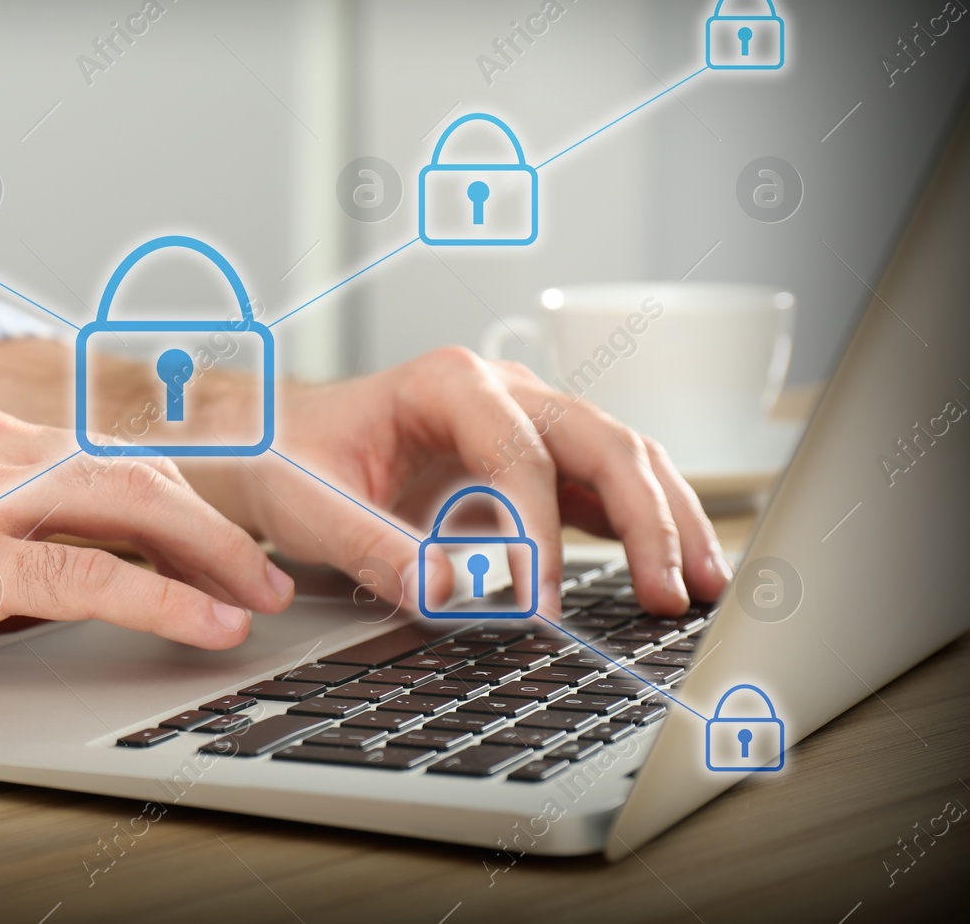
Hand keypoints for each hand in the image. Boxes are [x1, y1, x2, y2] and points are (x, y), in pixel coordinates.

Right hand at [0, 403, 293, 689]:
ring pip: (129, 507)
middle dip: (214, 523)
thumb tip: (63, 582)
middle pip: (136, 470)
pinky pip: (88, 576)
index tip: (219, 537)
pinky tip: (204, 625)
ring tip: (259, 597)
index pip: (105, 455)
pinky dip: (163, 599)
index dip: (177, 497)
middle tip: (265, 570)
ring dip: (210, 554)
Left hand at [228, 348, 731, 618]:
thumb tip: (449, 594)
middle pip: (600, 441)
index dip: (537, 532)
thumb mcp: (310, 504)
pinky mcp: (537, 461)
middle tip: (667, 594)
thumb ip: (373, 546)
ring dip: (668, 520)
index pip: (518, 454)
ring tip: (703, 587)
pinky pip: (605, 488)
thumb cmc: (291, 459)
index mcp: (447, 383)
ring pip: (623, 458)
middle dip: (644, 516)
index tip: (541, 602)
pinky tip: (674, 574)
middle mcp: (501, 391)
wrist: (281, 444)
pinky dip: (645, 528)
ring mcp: (527, 422)